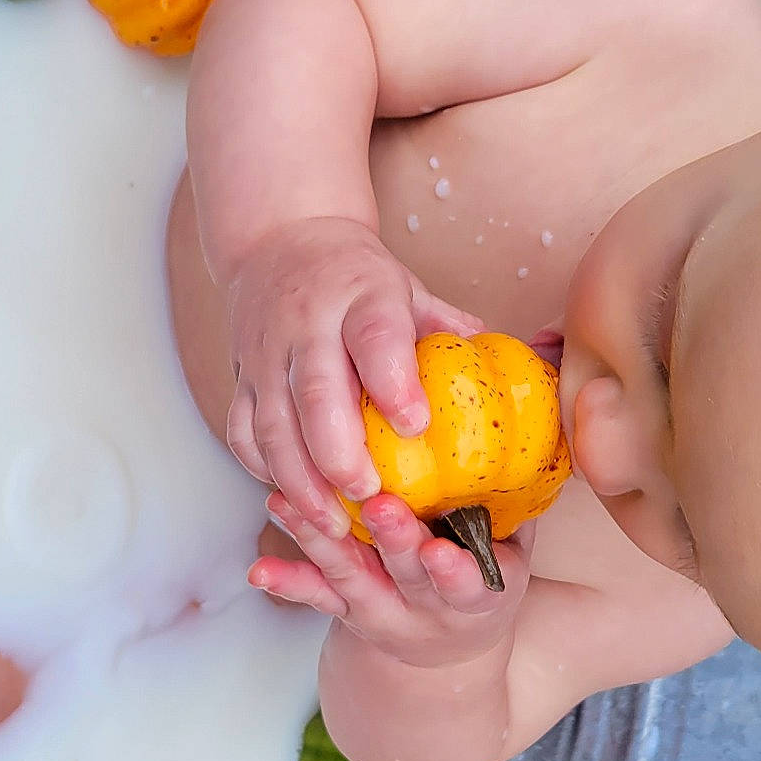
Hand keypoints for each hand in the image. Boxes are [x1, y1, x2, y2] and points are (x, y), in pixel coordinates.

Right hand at [224, 216, 478, 533]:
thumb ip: (450, 332)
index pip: (375, 336)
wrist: (282, 239)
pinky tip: (295, 499)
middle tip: (369, 495)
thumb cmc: (358, 279)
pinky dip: (265, 471)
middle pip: (316, 391)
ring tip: (332, 521)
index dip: (393, 382)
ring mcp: (266, 351)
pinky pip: (242, 432)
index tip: (415, 426)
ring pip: (273, 423)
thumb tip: (520, 375)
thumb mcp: (409, 288)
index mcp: (361, 294)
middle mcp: (307, 321)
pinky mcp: (240, 376)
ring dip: (300, 479)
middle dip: (339, 452)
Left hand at [249, 491, 528, 668]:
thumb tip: (530, 429)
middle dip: (394, 541)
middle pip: (408, 575)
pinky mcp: (347, 611)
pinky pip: (316, 597)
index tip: (440, 552)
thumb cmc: (482, 578)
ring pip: (351, 577)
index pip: (470, 586)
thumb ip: (516, 507)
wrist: (446, 656)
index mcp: (478, 597)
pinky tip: (258, 568)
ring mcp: (381, 612)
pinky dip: (289, 582)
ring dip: (320, 542)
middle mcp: (427, 609)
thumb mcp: (512, 555)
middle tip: (377, 507)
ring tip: (289, 505)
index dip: (455, 573)